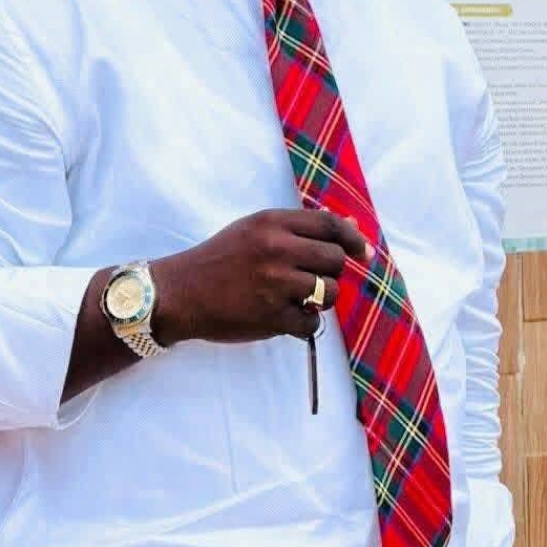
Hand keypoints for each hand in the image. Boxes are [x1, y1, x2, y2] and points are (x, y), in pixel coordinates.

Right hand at [151, 208, 371, 345]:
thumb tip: (348, 224)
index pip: (329, 225)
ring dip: (321, 299)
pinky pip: (311, 323)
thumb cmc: (220, 258)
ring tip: (298, 298)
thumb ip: (299, 227)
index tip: (364, 253)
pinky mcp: (271, 317)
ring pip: (329, 292)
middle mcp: (276, 249)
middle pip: (335, 259)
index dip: (353, 238)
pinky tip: (285, 316)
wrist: (181, 292)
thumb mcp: (255, 229)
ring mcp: (274, 284)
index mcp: (272, 223)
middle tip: (314, 278)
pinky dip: (304, 323)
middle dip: (332, 271)